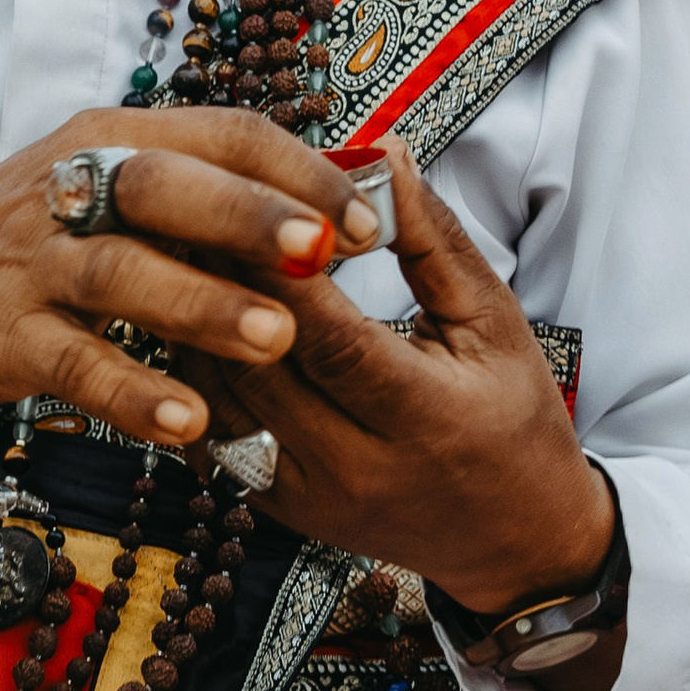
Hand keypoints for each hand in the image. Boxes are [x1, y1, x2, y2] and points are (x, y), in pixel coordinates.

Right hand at [0, 107, 381, 459]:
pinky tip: (192, 423)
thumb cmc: (46, 235)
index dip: (299, 173)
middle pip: (166, 186)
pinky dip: (134, 393)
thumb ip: (208, 194)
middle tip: (326, 254)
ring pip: (123, 273)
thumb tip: (335, 217)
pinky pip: (77, 364)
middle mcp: (74, 186)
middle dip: (250, 217)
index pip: (221, 133)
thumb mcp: (114, 187)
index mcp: (117, 137)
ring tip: (276, 338)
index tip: (367, 221)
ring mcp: (34, 261)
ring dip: (202, 305)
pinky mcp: (7, 335)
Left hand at [179, 138, 616, 621]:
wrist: (511, 538)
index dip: (283, 272)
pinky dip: (196, 375)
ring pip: (221, 400)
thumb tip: (384, 152)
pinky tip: (187, 318)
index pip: (333, 339)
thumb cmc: (512, 417)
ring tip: (177, 252)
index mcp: (425, 418)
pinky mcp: (279, 509)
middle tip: (188, 211)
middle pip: (261, 367)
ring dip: (193, 325)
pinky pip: (214, 433)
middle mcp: (358, 468)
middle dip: (220, 285)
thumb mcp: (494, 322)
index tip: (249, 203)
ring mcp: (310, 497)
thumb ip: (434, 240)